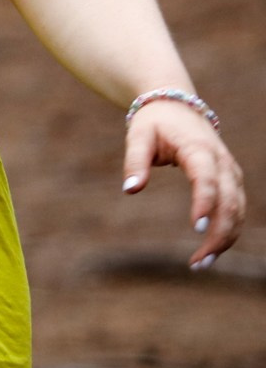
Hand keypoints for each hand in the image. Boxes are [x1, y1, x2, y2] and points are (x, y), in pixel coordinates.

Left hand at [123, 99, 245, 268]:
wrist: (176, 104)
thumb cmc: (155, 122)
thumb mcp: (138, 135)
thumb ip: (135, 161)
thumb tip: (130, 189)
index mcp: (199, 149)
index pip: (206, 179)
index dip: (204, 202)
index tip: (196, 228)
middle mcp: (221, 162)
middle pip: (230, 202)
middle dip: (218, 234)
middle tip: (197, 262)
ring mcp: (230, 172)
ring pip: (238, 210)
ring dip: (225, 239)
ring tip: (201, 263)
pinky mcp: (231, 181)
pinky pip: (236, 209)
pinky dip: (227, 231)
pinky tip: (211, 250)